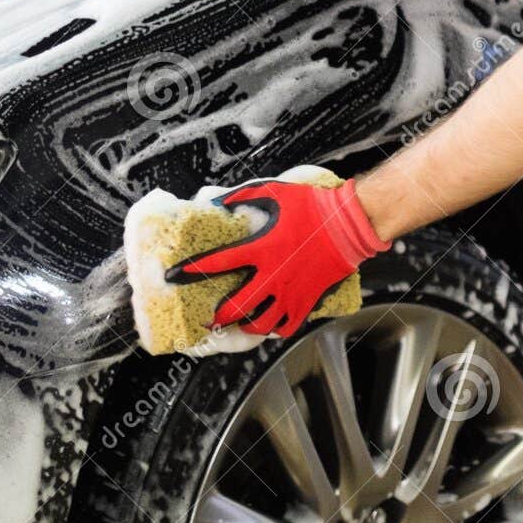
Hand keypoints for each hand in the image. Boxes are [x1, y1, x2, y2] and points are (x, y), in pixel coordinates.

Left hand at [165, 177, 387, 337]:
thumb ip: (242, 197)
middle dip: (217, 316)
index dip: (191, 270)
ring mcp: (290, 292)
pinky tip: (270, 325)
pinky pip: (287, 327)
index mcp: (261, 249)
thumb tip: (218, 202)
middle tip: (208, 317)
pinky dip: (275, 329)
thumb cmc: (312, 206)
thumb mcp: (274, 192)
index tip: (174, 275)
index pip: (218, 262)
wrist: (348, 224)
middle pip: (236, 307)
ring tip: (239, 324)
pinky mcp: (306, 300)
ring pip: (261, 324)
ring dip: (245, 326)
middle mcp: (272, 276)